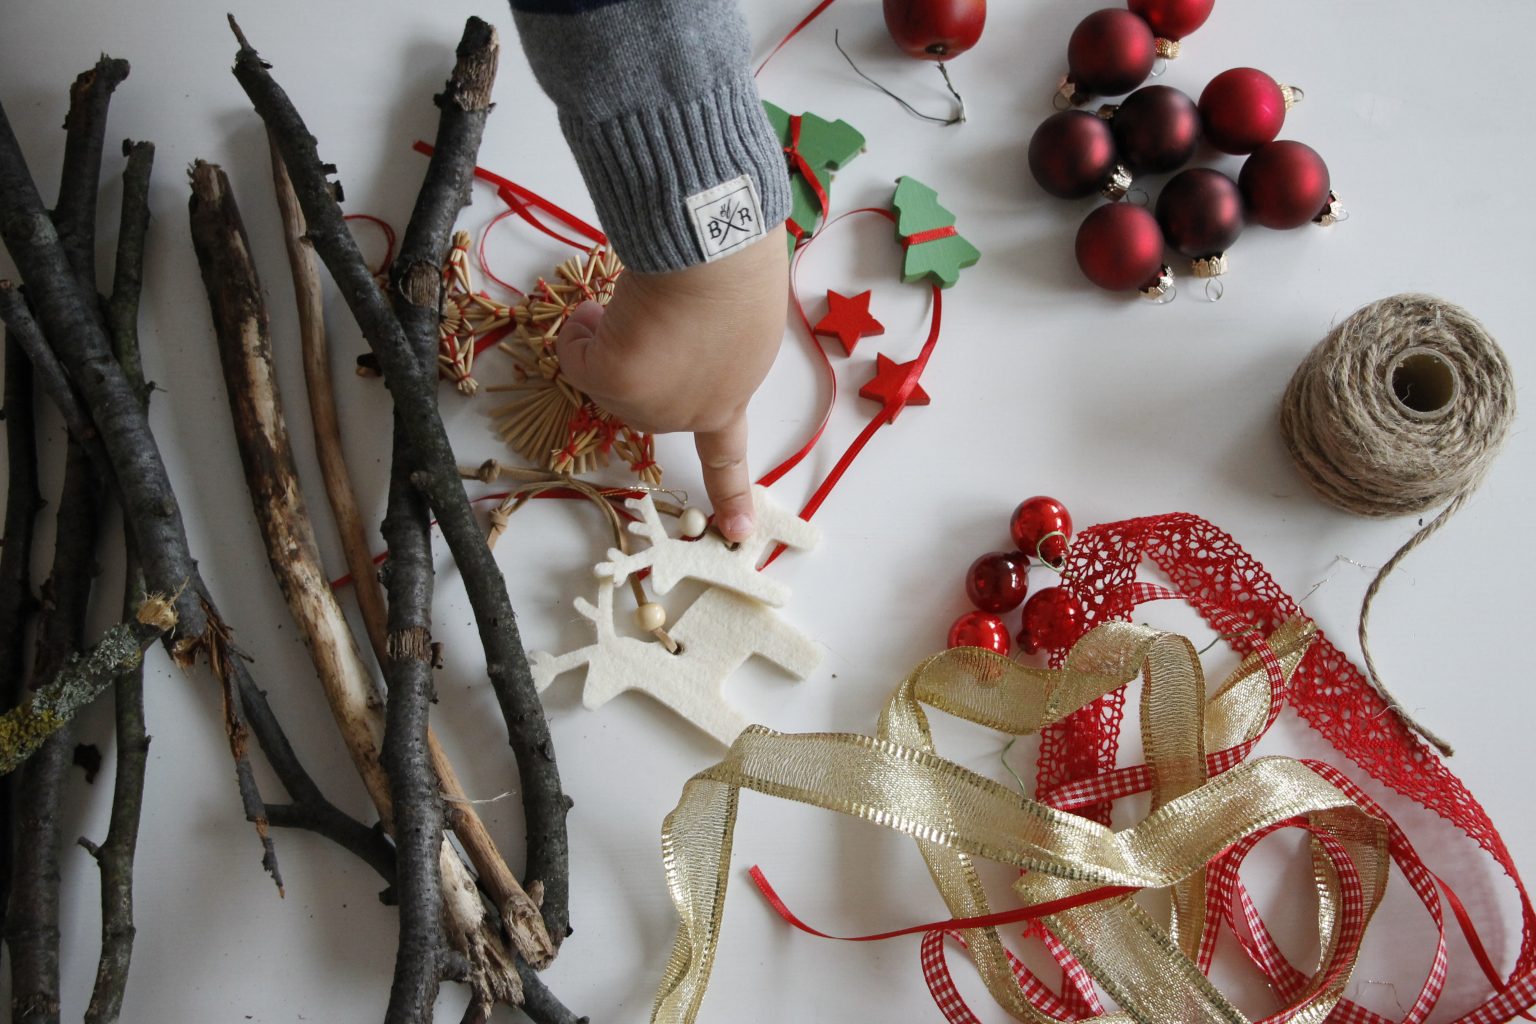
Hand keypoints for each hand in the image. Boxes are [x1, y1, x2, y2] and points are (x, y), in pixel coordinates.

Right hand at [554, 226, 787, 541]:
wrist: (714, 251)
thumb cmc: (734, 268)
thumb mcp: (738, 318)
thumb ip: (710, 345)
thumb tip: (665, 338)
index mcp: (733, 392)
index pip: (730, 454)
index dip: (730, 495)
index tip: (738, 533)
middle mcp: (695, 409)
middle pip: (642, 400)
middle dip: (631, 360)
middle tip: (638, 313)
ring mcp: (656, 404)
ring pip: (607, 381)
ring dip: (601, 340)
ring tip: (622, 301)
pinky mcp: (619, 383)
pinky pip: (576, 361)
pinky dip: (577, 334)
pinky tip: (593, 309)